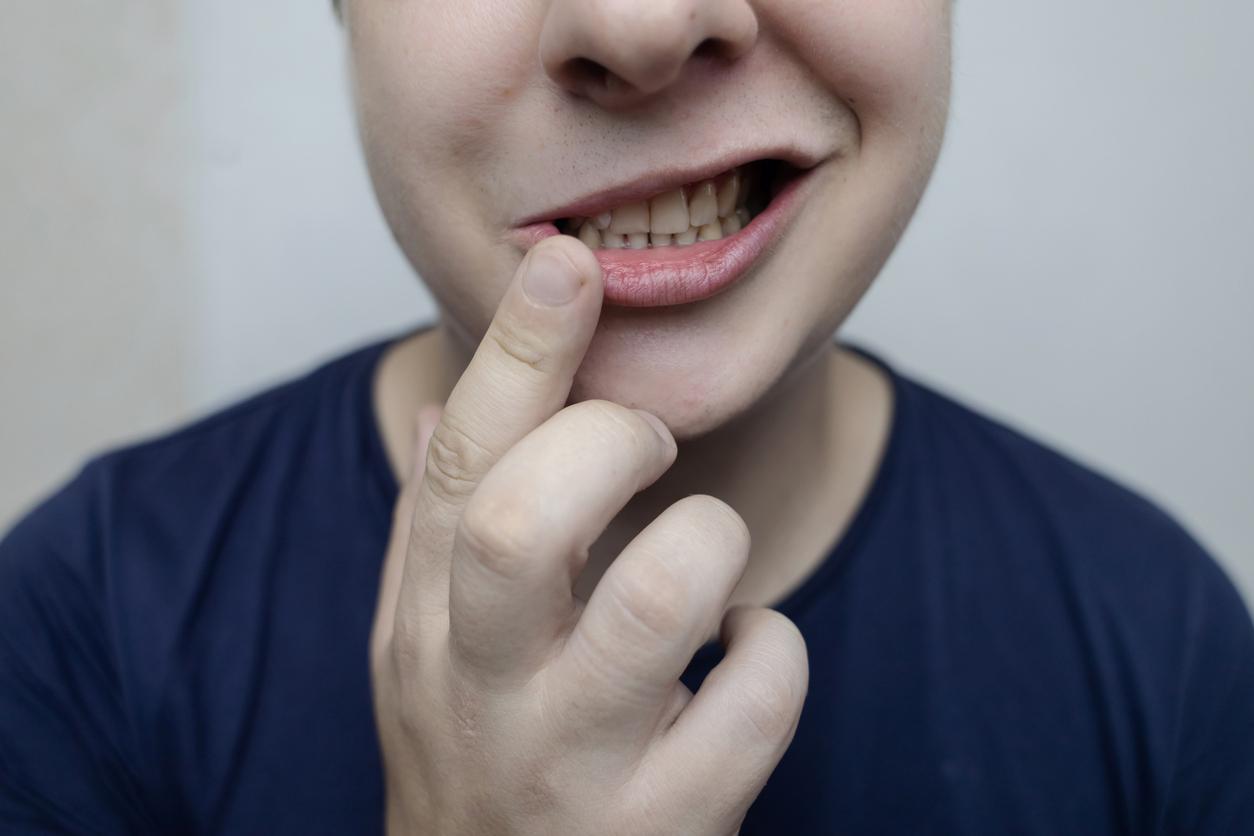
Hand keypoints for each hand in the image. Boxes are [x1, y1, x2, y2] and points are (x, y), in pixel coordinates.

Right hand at [370, 234, 808, 834]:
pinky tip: (748, 652)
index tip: (568, 261)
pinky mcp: (664, 829)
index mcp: (424, 633)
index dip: (514, 354)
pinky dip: (776, 646)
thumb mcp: (429, 658)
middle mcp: (483, 695)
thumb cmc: (482, 768)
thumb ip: (437, 535)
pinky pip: (757, 698)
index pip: (454, 469)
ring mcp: (571, 768)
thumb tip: (443, 402)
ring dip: (708, 539)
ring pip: (659, 598)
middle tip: (647, 442)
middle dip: (606, 440)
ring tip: (706, 561)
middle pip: (518, 522)